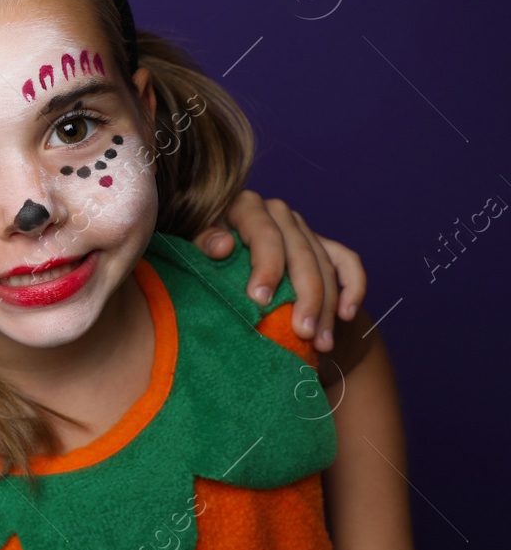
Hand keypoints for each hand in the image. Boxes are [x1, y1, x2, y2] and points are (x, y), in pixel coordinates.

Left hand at [195, 189, 367, 352]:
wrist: (222, 252)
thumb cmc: (203, 252)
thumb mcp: (195, 245)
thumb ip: (202, 243)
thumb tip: (223, 245)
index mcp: (246, 207)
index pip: (264, 234)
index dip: (266, 266)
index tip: (260, 301)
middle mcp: (279, 213)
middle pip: (301, 254)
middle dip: (306, 296)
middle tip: (303, 332)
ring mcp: (303, 228)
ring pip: (325, 265)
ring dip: (327, 306)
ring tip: (321, 342)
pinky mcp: (323, 244)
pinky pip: (348, 262)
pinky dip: (353, 287)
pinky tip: (347, 315)